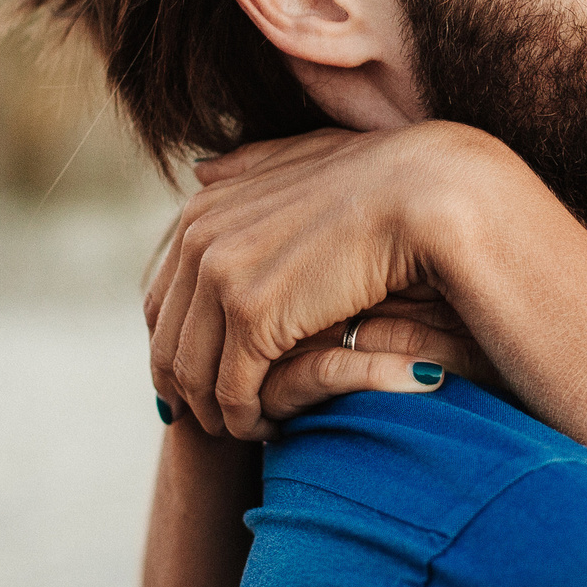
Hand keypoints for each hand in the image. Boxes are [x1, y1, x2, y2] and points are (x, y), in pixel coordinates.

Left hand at [143, 123, 520, 437]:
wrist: (424, 191)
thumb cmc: (380, 178)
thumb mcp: (303, 159)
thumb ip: (249, 167)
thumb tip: (200, 173)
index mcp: (204, 211)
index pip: (162, 301)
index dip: (176, 347)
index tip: (199, 381)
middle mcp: (200, 241)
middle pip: (168, 342)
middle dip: (186, 388)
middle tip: (217, 419)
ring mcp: (222, 277)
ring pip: (192, 374)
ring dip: (216, 412)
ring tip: (247, 427)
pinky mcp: (253, 318)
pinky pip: (232, 391)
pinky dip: (246, 419)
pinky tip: (272, 428)